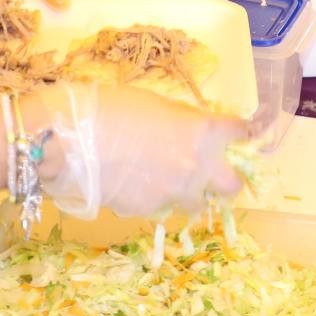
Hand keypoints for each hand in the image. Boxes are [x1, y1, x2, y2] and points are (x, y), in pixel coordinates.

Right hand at [35, 81, 247, 218]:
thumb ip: (183, 122)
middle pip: (234, 186)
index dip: (241, 132)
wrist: (74, 142)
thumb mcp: (157, 104)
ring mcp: (176, 193)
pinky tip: (136, 184)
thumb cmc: (114, 108)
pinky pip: (163, 207)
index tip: (239, 133)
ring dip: (191, 193)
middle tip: (213, 172)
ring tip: (169, 180)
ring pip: (199, 203)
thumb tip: (189, 134)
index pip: (241, 133)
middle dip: (228, 180)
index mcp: (203, 132)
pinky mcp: (151, 210)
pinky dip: (156, 198)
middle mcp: (198, 166)